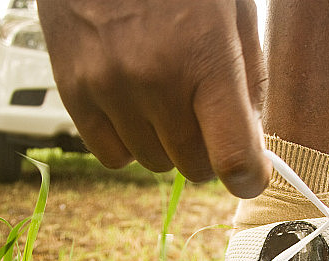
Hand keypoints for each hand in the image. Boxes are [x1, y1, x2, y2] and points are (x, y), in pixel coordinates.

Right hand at [37, 0, 270, 197]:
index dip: (250, 176)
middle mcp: (154, 79)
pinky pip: (112, 156)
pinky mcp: (74, 92)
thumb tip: (253, 140)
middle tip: (206, 119)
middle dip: (208, 150)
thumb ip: (250, 78)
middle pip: (193, 166)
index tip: (252, 175)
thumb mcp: (232, 11)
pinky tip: (135, 109)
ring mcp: (109, 89)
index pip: (232, 154)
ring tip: (165, 99)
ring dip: (167, 144)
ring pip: (154, 164)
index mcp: (205, 56)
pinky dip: (130, 142)